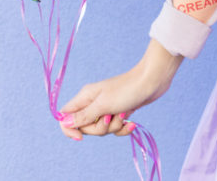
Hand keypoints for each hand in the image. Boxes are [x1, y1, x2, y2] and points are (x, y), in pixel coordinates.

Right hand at [59, 39, 182, 140]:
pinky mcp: (119, 111)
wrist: (152, 80)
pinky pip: (115, 128)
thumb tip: (63, 122)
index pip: (65, 116)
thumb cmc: (127, 89)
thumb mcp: (103, 105)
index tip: (81, 137)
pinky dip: (123, 128)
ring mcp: (106, 107)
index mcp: (85, 97)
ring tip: (124, 114)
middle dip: (99, 128)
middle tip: (110, 116)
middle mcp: (93, 102)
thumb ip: (83, 116)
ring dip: (114, 127)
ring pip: (101, 129)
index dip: (69, 129)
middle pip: (85, 127)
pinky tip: (132, 123)